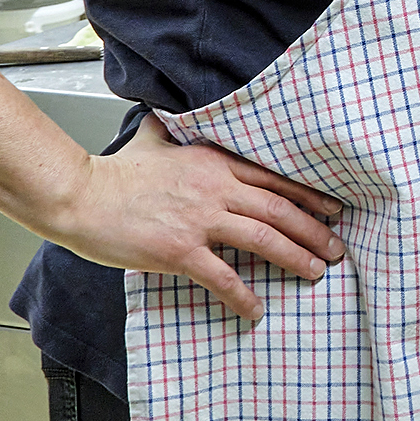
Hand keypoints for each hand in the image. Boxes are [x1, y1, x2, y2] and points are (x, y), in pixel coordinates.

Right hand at [47, 117, 344, 321]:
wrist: (81, 196)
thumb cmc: (114, 173)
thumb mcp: (152, 139)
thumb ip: (169, 129)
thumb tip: (165, 111)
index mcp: (214, 162)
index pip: (274, 178)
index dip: (309, 196)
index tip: (333, 208)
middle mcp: (215, 189)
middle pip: (279, 209)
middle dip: (314, 230)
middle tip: (338, 247)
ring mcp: (200, 220)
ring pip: (263, 238)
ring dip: (296, 257)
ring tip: (317, 272)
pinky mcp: (179, 250)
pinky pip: (222, 276)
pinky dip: (243, 295)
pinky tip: (257, 309)